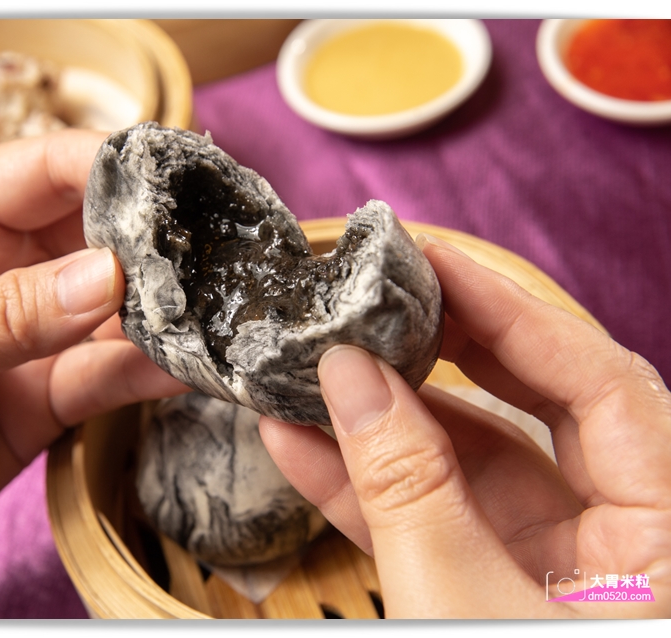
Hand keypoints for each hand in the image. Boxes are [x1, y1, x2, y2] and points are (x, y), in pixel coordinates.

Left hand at [0, 129, 187, 616]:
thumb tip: (106, 277)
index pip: (45, 170)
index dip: (113, 168)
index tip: (177, 186)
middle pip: (96, 237)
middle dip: (154, 246)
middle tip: (215, 258)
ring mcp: (27, 337)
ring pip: (113, 313)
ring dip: (161, 316)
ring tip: (213, 319)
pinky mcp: (44, 398)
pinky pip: (107, 377)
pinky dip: (148, 375)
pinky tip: (185, 369)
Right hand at [260, 234, 670, 617]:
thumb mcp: (456, 602)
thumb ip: (405, 487)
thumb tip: (350, 376)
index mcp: (667, 533)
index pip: (599, 383)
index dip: (509, 310)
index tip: (428, 260)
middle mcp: (626, 536)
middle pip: (537, 405)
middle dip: (444, 350)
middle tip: (376, 299)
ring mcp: (560, 563)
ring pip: (473, 462)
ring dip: (383, 424)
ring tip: (309, 377)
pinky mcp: (501, 585)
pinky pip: (438, 516)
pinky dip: (372, 487)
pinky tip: (304, 445)